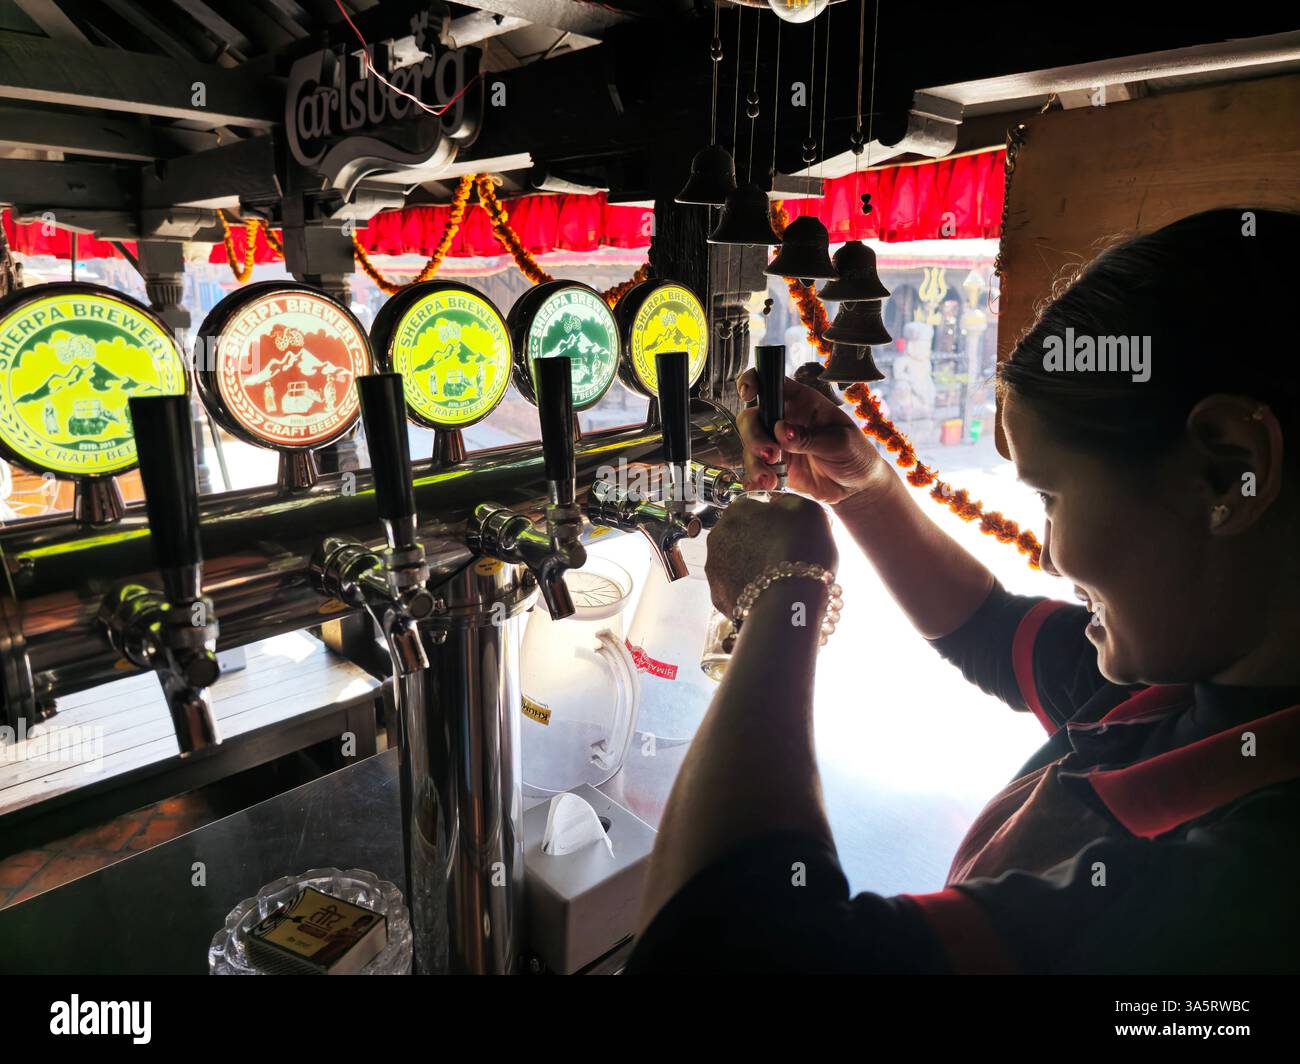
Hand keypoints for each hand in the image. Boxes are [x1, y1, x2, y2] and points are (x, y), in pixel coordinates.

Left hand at [704, 493, 837, 615]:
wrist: (791, 601)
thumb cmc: (801, 550)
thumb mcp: (806, 509)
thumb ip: (787, 501)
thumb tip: (779, 505)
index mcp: (737, 511)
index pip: (751, 509)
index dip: (771, 520)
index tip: (786, 533)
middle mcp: (717, 536)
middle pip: (739, 535)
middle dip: (756, 544)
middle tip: (782, 557)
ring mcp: (714, 568)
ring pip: (734, 562)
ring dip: (750, 567)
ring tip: (776, 579)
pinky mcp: (717, 596)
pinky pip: (734, 589)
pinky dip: (747, 590)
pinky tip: (766, 595)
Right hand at [735, 368, 886, 504]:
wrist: (857, 487)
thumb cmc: (855, 454)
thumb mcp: (839, 443)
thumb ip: (809, 437)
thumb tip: (780, 431)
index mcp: (802, 402)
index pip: (771, 383)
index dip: (753, 381)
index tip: (748, 394)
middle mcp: (784, 420)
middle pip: (751, 418)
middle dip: (753, 436)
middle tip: (770, 454)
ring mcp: (776, 444)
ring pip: (749, 447)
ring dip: (755, 464)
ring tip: (770, 480)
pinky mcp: (774, 468)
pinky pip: (755, 470)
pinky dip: (755, 480)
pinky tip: (765, 487)